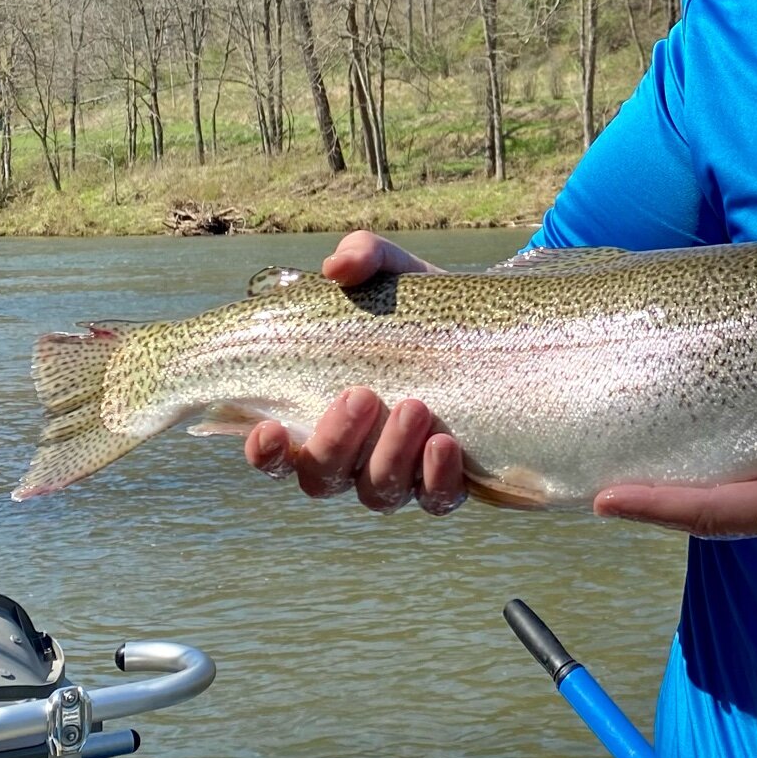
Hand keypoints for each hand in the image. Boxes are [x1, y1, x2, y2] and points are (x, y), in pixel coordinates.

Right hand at [243, 231, 466, 512]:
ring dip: (390, 455)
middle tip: (362, 394)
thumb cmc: (418, 305)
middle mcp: (351, 456)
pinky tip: (445, 444)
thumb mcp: (392, 271)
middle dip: (335, 442)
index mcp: (317, 415)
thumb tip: (337, 267)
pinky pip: (436, 499)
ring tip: (416, 406)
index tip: (268, 429)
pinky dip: (437, 478)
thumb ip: (362, 257)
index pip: (275, 453)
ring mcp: (398, 475)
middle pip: (322, 478)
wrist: (491, 327)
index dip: (264, 453)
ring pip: (378, 492)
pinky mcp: (447, 482)